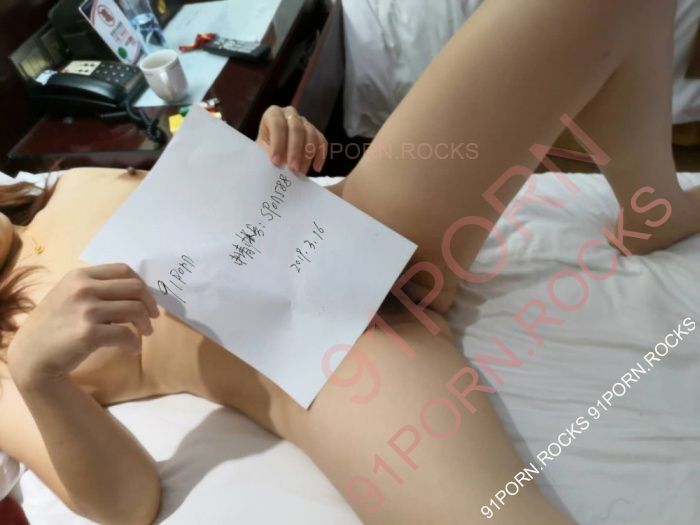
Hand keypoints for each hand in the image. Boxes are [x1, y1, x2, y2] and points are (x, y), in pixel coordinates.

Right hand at [8, 263, 159, 384]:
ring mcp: (86, 310)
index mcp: (80, 275)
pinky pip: (126, 334)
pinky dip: (135, 343)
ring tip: (145, 333)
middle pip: (135, 287)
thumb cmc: (54, 324)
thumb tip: (136, 290)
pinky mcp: (89, 333)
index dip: (142, 284)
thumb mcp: (68, 294)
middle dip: (150, 303)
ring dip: (146, 324)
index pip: (123, 270)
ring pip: (135, 310)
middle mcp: (83, 288)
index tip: (146, 299)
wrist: (32, 354)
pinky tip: (133, 348)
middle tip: (153, 317)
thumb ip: (96, 287)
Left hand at [256, 105, 327, 173]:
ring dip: (307, 156)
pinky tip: (316, 168)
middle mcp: (290, 114)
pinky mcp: (315, 132)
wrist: (275, 152)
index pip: (277, 124)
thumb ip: (267, 154)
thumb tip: (278, 163)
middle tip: (293, 169)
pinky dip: (320, 155)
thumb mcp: (261, 151)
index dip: (277, 142)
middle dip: (295, 151)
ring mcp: (305, 122)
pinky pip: (321, 141)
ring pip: (310, 135)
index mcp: (273, 114)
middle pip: (296, 129)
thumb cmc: (266, 150)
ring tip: (301, 172)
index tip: (276, 161)